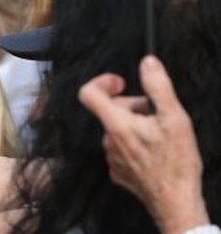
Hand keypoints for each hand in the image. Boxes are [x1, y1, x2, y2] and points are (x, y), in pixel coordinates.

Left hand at [78, 55, 208, 233]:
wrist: (176, 201)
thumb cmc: (176, 161)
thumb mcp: (174, 117)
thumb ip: (158, 87)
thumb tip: (148, 62)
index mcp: (116, 124)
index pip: (88, 93)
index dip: (102, 81)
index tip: (122, 82)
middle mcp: (107, 140)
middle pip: (110, 111)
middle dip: (132, 106)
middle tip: (156, 114)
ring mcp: (110, 158)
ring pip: (117, 130)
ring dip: (135, 126)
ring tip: (159, 135)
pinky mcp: (117, 172)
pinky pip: (121, 149)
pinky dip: (135, 144)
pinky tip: (154, 152)